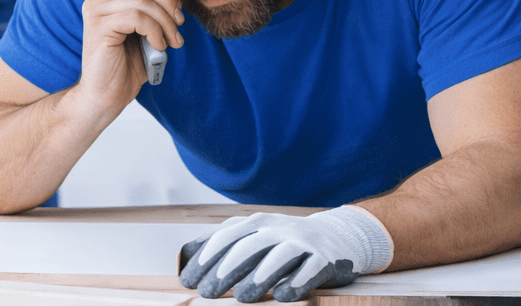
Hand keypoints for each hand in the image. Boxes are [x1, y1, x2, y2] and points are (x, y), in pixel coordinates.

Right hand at [75, 0, 184, 113]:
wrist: (104, 98)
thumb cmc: (124, 67)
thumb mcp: (147, 35)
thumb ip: (154, 12)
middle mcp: (98, 0)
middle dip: (167, 0)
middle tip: (178, 23)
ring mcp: (96, 12)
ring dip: (165, 20)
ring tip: (171, 40)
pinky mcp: (99, 28)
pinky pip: (136, 16)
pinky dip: (155, 31)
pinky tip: (157, 45)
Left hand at [179, 206, 393, 301]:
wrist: (337, 238)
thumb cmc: (283, 244)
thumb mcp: (252, 237)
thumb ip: (222, 244)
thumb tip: (183, 256)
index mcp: (254, 223)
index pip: (223, 238)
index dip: (203, 259)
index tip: (186, 280)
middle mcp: (276, 228)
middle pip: (246, 247)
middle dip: (224, 270)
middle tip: (206, 292)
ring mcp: (302, 241)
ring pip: (277, 257)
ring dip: (258, 277)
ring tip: (242, 298)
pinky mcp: (325, 258)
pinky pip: (310, 269)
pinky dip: (297, 282)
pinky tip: (282, 296)